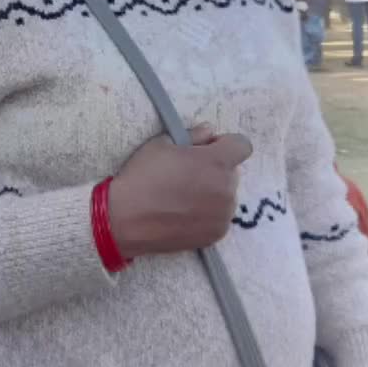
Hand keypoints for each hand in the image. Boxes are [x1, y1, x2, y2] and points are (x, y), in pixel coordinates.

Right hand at [108, 124, 251, 258]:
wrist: (125, 219)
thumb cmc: (142, 177)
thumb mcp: (161, 145)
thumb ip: (192, 136)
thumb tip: (209, 132)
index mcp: (217, 161)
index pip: (242, 146)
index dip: (225, 145)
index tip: (206, 151)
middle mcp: (226, 188)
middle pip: (233, 171)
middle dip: (216, 169)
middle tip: (188, 175)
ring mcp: (223, 214)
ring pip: (227, 196)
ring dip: (213, 193)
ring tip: (184, 198)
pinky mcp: (217, 234)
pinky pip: (219, 217)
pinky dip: (208, 214)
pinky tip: (184, 215)